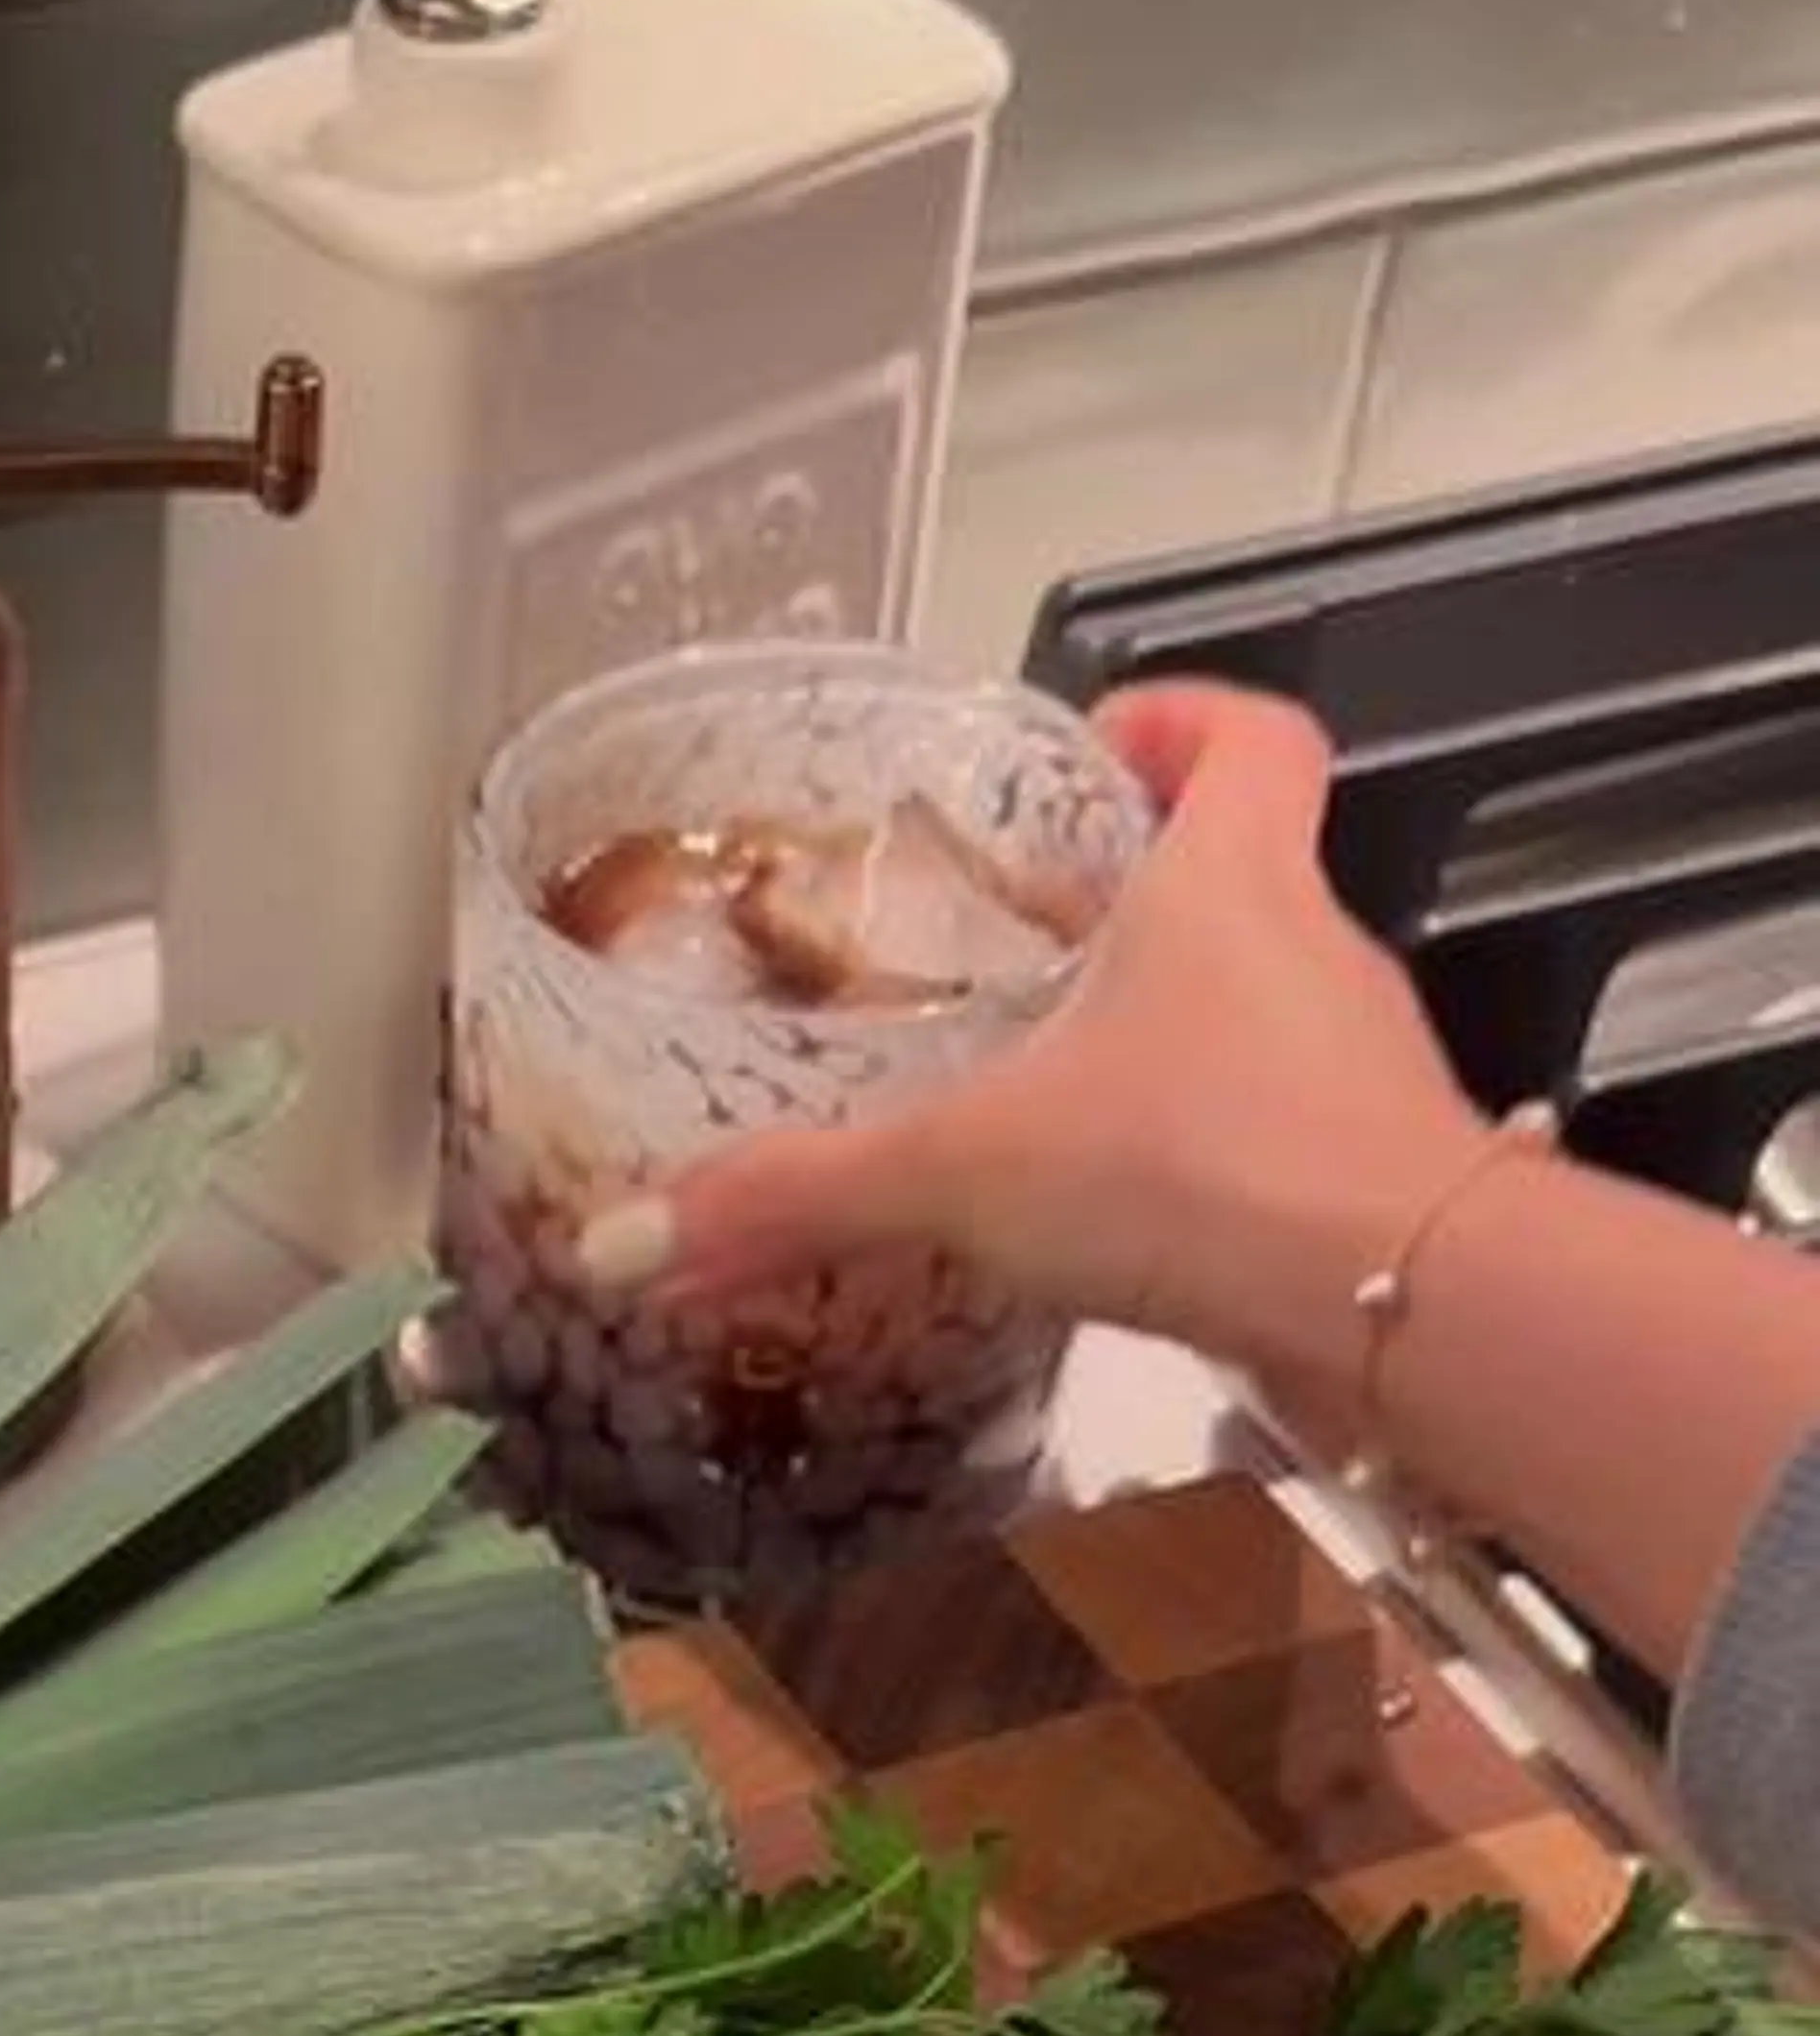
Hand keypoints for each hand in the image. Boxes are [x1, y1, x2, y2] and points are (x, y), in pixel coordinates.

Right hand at [655, 679, 1491, 1422]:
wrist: (1407, 1314)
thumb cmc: (1211, 1170)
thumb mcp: (971, 1166)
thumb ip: (802, 1194)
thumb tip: (627, 1240)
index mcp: (1233, 882)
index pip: (1251, 739)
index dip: (1184, 721)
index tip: (1104, 747)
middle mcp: (1311, 956)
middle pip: (1243, 880)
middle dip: (1138, 907)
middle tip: (1023, 949)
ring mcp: (1355, 1074)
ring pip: (1261, 1019)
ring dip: (1170, 1047)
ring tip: (1046, 1105)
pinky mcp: (1370, 1187)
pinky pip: (1280, 1146)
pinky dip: (1206, 1169)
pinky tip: (1121, 1233)